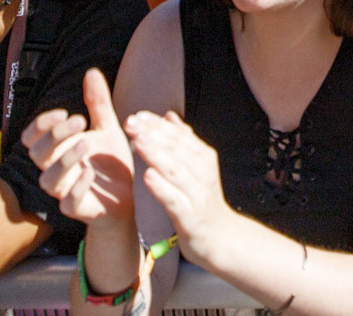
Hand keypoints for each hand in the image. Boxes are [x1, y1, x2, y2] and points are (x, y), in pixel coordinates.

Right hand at [22, 68, 135, 223]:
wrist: (128, 196)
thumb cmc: (109, 161)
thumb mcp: (107, 127)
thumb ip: (97, 102)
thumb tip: (91, 71)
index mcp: (58, 149)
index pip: (33, 137)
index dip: (41, 124)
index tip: (63, 111)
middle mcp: (56, 169)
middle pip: (38, 154)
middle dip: (54, 136)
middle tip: (79, 120)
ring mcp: (64, 191)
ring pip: (48, 180)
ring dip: (64, 160)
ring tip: (87, 142)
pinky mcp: (78, 209)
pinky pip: (68, 203)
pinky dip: (76, 187)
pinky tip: (90, 171)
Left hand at [129, 110, 232, 266]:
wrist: (221, 237)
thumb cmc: (203, 200)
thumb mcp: (197, 167)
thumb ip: (184, 141)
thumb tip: (170, 116)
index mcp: (203, 157)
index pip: (178, 135)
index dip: (157, 124)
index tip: (137, 115)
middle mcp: (202, 172)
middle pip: (175, 149)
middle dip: (152, 134)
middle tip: (131, 122)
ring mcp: (197, 194)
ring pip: (174, 170)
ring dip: (156, 154)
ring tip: (138, 141)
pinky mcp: (190, 216)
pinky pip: (174, 199)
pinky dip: (161, 186)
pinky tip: (148, 176)